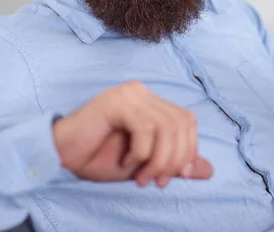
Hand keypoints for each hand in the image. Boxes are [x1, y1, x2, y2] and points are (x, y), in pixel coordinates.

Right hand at [53, 80, 212, 186]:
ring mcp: (128, 93)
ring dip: (157, 160)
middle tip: (155, 182)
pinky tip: (127, 162)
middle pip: (181, 123)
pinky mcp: (116, 101)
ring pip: (166, 127)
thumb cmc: (100, 158)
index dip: (188, 151)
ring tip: (140, 177)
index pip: (187, 120)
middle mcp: (141, 91)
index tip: (173, 177)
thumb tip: (209, 171)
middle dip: (174, 160)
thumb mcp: (145, 165)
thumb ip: (174, 164)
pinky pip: (145, 128)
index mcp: (150, 102)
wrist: (63, 155)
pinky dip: (140, 153)